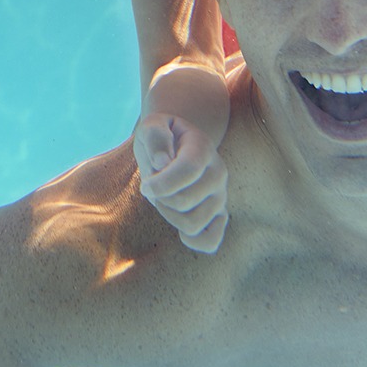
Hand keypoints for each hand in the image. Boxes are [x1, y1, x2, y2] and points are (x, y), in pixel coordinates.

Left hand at [134, 113, 227, 253]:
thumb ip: (156, 136)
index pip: (188, 170)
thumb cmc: (161, 138)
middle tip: (154, 187)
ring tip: (165, 199)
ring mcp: (221, 196)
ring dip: (168, 215)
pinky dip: (191, 239)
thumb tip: (162, 163)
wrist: (179, 145)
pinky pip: (210, 241)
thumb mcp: (152, 125)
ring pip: (192, 224)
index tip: (145, 185)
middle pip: (184, 202)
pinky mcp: (220, 215)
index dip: (160, 183)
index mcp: (203, 147)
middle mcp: (218, 173)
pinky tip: (178, 222)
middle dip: (159, 199)